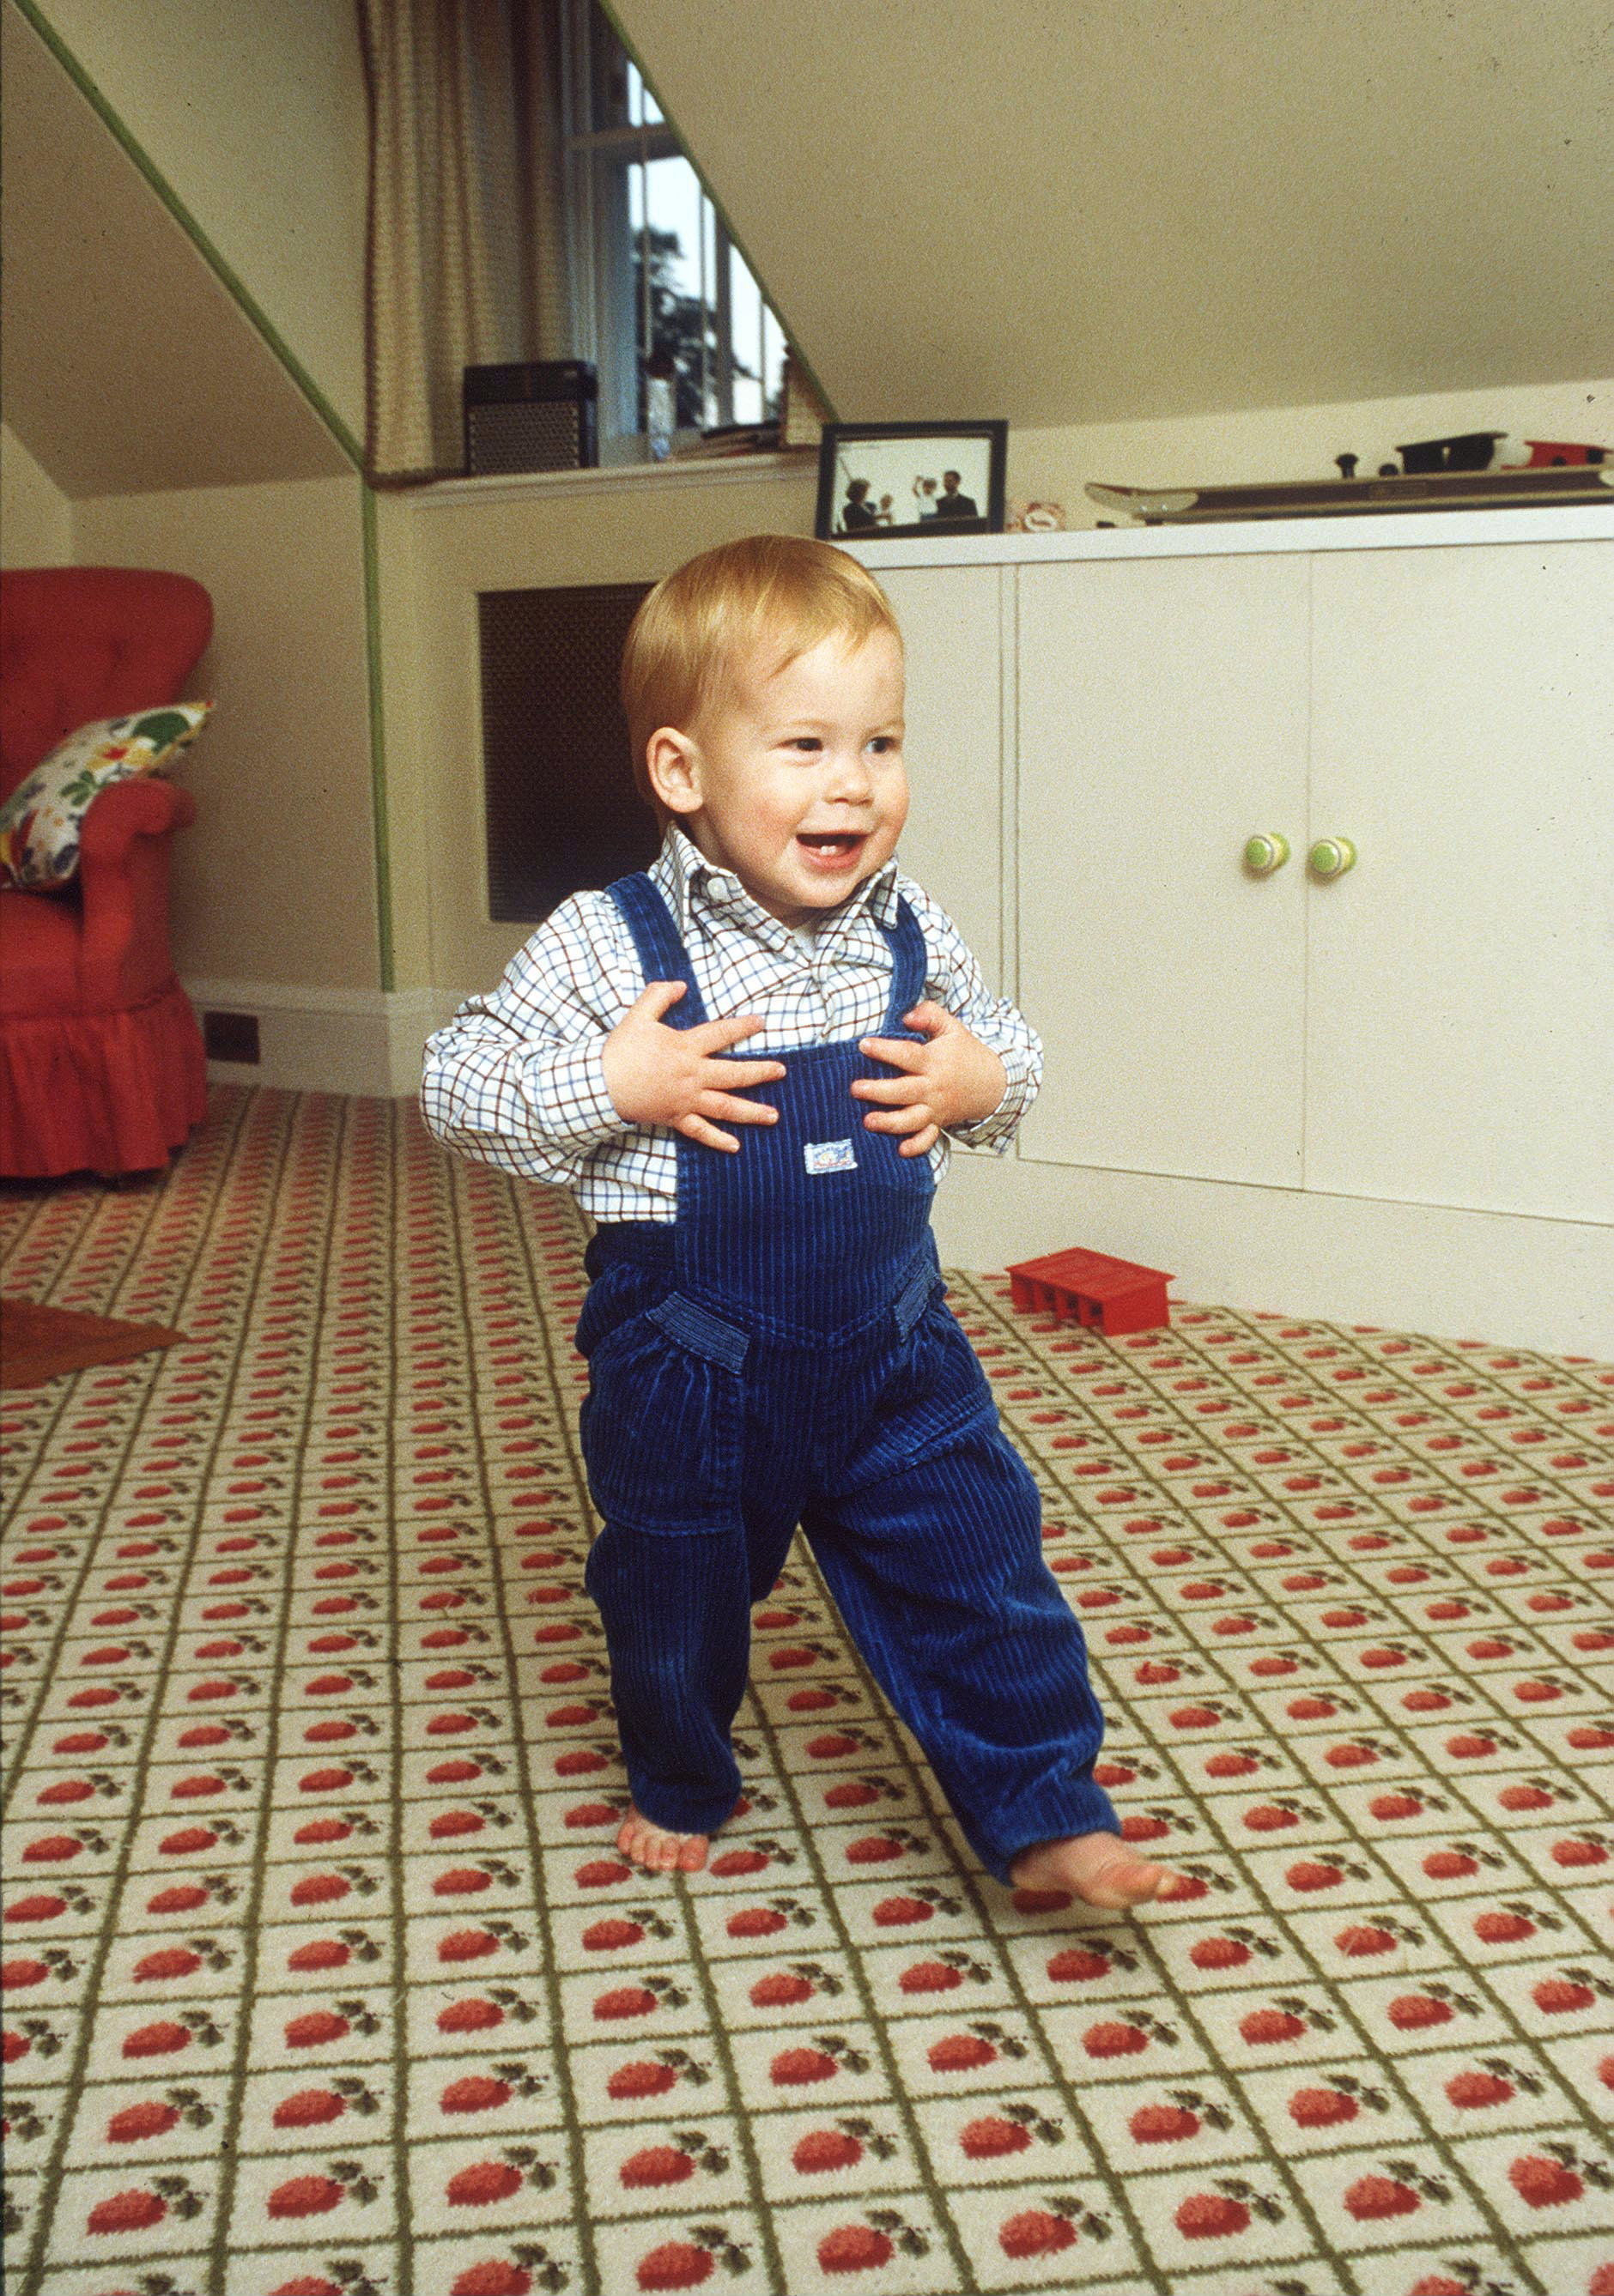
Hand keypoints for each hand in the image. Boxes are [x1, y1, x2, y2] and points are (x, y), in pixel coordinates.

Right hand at [601, 980, 785, 1151]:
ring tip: (774, 1116)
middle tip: (781, 1071)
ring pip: (725, 1107)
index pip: (721, 1034)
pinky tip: (735, 1147)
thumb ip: (659, 995)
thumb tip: (681, 985)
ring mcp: (686, 1099)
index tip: (761, 1022)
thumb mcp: (638, 1015)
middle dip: (760, 1072)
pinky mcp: (675, 1118)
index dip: (743, 1026)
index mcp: (685, 1048)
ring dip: (752, 1112)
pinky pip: (700, 1132)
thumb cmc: (620, 1050)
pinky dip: (718, 1140)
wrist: (600, 1085)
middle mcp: (692, 1075)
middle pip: (734, 1074)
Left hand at [851, 1000, 1007, 1156]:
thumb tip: (907, 1016)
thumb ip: (929, 1015)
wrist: (993, 1083)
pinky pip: (928, 1138)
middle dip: (879, 1091)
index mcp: (934, 1062)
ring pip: (911, 1119)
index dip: (885, 1050)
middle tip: (855, 1088)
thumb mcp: (952, 1027)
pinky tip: (901, 1150)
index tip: (864, 1045)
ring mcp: (935, 1108)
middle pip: (904, 1091)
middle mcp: (933, 1087)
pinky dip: (916, 1146)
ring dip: (890, 1122)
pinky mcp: (938, 1123)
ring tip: (868, 1121)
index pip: (907, 1055)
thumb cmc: (966, 1053)